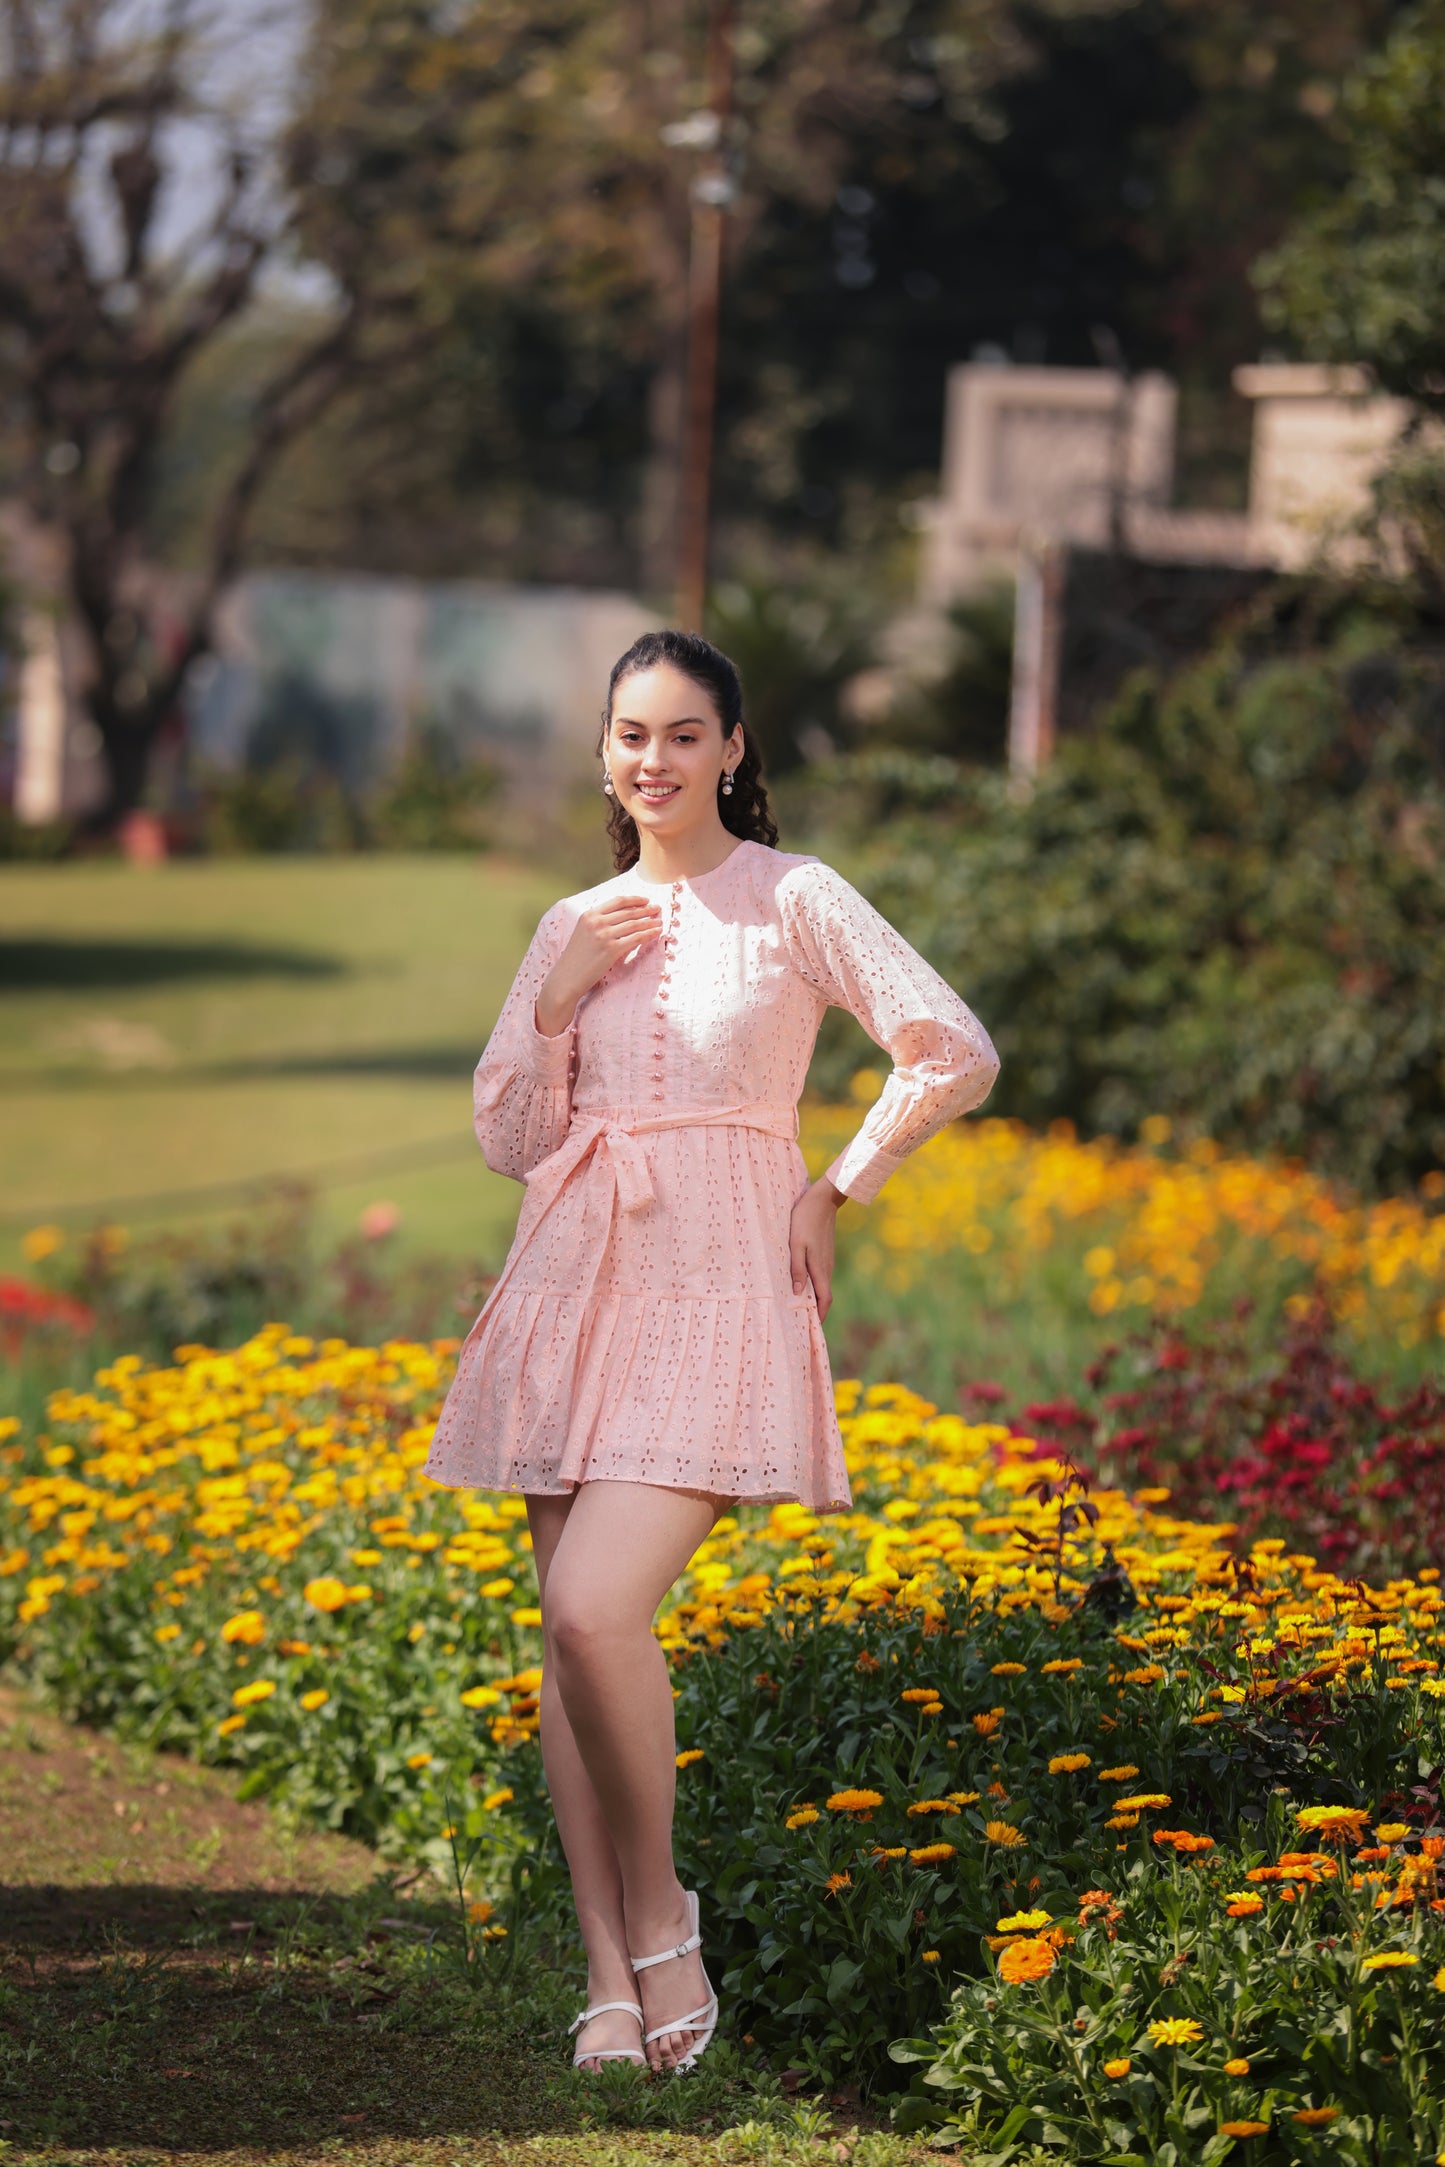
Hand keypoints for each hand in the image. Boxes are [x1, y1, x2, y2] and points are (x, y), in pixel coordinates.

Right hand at [535, 894, 661, 1035]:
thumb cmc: (577, 958)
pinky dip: (649, 934)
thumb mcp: (584, 933)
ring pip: (634, 924)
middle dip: (646, 909)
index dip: (635, 899)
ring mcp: (604, 935)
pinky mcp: (611, 949)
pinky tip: (656, 933)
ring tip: (660, 922)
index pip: (617, 901)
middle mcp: (596, 922)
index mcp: (589, 914)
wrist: (566, 977)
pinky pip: (636, 938)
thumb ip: (600, 923)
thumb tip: (624, 917)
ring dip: (650, 922)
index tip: (646, 900)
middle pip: (628, 911)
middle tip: (658, 909)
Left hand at [788, 1177, 844, 1319]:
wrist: (823, 1199)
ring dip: (815, 1298)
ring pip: (822, 1285)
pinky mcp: (825, 1252)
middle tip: (804, 1323)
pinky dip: (815, 1285)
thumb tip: (796, 1292)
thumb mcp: (796, 1244)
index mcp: (820, 1268)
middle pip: (824, 1296)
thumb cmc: (805, 1220)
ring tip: (801, 1308)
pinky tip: (803, 1285)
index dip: (820, 1315)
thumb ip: (796, 1268)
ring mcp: (827, 1259)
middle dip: (817, 1311)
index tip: (813, 1329)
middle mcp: (826, 1267)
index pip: (824, 1299)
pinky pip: (821, 1275)